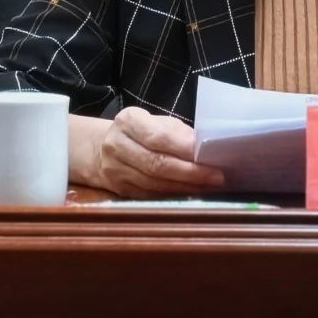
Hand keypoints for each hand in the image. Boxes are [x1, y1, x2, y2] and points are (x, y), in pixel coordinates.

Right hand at [93, 106, 224, 197]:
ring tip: (209, 187)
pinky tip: (192, 194)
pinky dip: (174, 195)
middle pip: (156, 163)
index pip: (157, 137)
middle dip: (190, 172)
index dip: (183, 148)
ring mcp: (115, 170)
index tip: (207, 155)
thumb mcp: (156, 122)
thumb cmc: (140, 132)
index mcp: (128, 121)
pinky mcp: (120, 190)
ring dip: (185, 187)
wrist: (102, 149)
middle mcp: (116, 145)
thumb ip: (178, 133)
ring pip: (154, 183)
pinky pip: (150, 195)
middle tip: (216, 176)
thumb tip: (203, 147)